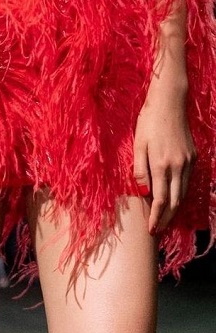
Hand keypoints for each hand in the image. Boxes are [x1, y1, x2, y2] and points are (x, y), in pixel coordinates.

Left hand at [133, 71, 196, 235]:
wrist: (170, 102)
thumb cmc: (148, 121)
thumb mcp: (138, 145)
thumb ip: (140, 170)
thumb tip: (144, 192)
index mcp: (161, 165)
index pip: (160, 200)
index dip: (156, 217)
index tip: (151, 230)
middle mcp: (178, 166)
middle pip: (175, 201)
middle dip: (167, 219)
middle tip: (159, 230)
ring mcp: (188, 161)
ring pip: (183, 192)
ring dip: (175, 208)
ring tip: (165, 219)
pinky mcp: (193, 156)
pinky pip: (187, 180)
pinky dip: (180, 192)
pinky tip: (173, 197)